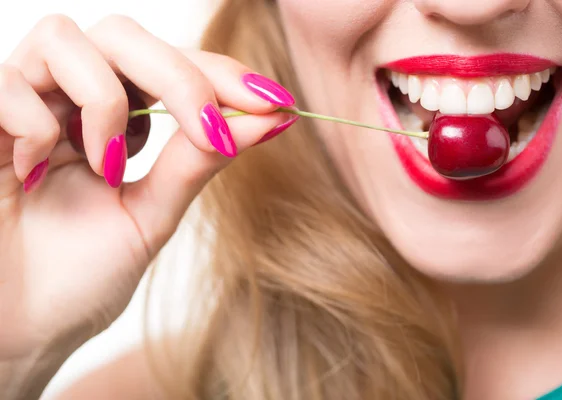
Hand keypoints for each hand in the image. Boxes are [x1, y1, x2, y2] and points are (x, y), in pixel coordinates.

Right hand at [0, 13, 294, 380]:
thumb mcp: (150, 215)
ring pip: (67, 40)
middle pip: (123, 35)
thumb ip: (197, 162)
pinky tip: (39, 176)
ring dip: (105, 103)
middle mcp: (66, 101)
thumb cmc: (78, 278)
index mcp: (111, 119)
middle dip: (179, 76)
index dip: (221, 75)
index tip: (274, 103)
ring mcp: (18, 105)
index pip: (169, 65)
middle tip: (208, 129)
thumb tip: (268, 120)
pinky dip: (40, 126)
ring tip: (106, 167)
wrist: (14, 332)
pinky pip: (8, 87)